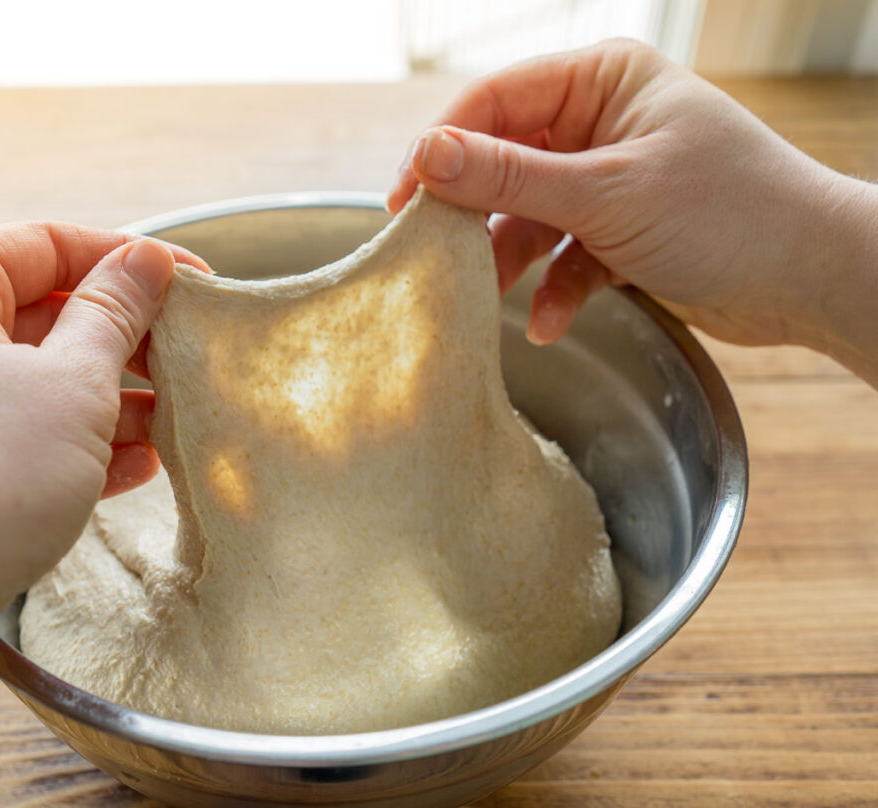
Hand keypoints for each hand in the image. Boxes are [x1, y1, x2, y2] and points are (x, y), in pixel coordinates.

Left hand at [0, 224, 206, 807]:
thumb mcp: (71, 384)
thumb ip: (115, 312)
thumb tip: (147, 260)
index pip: (44, 245)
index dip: (127, 260)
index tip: (189, 281)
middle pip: (37, 313)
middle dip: (120, 341)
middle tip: (182, 358)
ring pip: (28, 378)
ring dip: (105, 400)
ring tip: (168, 422)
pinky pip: (8, 429)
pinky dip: (69, 442)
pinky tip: (132, 464)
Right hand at [388, 40, 877, 381]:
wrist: (810, 278)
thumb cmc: (728, 212)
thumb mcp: (606, 192)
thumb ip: (510, 178)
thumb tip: (426, 157)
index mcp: (602, 81)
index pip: (495, 102)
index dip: (442, 149)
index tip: (402, 201)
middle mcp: (601, 124)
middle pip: (505, 163)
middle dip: (475, 214)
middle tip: (433, 254)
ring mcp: (610, 181)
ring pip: (530, 217)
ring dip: (512, 262)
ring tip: (490, 300)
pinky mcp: (620, 233)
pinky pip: (564, 257)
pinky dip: (554, 289)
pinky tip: (550, 322)